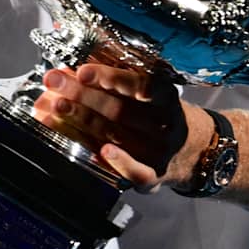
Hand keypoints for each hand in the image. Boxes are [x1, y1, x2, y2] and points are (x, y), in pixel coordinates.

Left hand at [31, 63, 212, 191]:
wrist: (196, 150)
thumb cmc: (158, 114)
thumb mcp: (148, 92)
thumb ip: (114, 81)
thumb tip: (71, 71)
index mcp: (165, 96)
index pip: (139, 84)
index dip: (110, 77)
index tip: (82, 72)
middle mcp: (165, 123)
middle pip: (119, 109)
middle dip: (81, 95)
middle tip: (53, 83)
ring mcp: (160, 152)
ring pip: (118, 136)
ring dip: (81, 122)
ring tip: (54, 108)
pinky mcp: (154, 176)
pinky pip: (137, 172)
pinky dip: (120, 162)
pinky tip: (101, 151)